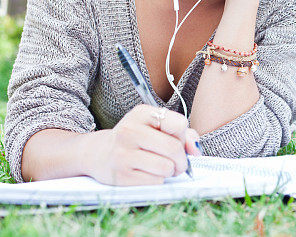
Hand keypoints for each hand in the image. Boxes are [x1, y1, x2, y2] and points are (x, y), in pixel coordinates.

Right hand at [86, 104, 201, 185]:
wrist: (99, 153)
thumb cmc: (136, 139)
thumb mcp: (155, 126)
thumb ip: (183, 134)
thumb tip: (196, 150)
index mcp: (141, 113)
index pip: (179, 124)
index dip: (182, 136)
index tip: (175, 139)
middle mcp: (129, 131)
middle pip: (174, 148)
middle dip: (181, 160)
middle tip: (176, 161)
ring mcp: (123, 154)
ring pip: (167, 167)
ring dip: (170, 171)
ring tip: (160, 166)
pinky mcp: (121, 176)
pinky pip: (156, 181)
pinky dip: (157, 179)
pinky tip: (147, 173)